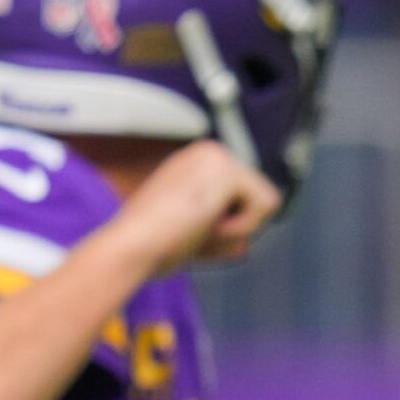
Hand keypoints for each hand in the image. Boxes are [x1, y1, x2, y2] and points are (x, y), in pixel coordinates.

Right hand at [101, 140, 281, 275]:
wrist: (131, 246)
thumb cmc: (155, 247)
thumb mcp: (194, 232)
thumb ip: (219, 230)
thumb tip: (244, 247)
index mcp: (201, 163)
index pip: (249, 201)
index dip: (228, 227)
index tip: (190, 230)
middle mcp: (211, 151)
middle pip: (262, 202)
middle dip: (236, 228)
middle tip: (194, 231)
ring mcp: (218, 155)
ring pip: (268, 204)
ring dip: (237, 229)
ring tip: (199, 227)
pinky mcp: (227, 169)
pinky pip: (267, 207)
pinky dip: (242, 226)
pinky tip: (206, 224)